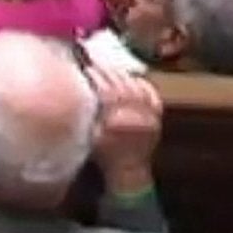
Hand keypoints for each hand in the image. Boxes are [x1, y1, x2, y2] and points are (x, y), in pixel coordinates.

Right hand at [88, 68, 162, 197]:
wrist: (129, 171)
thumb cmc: (104, 155)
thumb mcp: (88, 135)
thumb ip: (84, 112)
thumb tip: (76, 88)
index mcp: (116, 119)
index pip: (104, 87)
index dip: (93, 74)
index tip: (83, 66)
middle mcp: (135, 114)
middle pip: (119, 83)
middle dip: (105, 69)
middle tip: (93, 60)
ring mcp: (149, 115)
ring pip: (134, 85)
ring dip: (120, 74)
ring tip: (108, 67)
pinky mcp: (157, 117)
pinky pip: (150, 93)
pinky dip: (141, 83)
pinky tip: (131, 77)